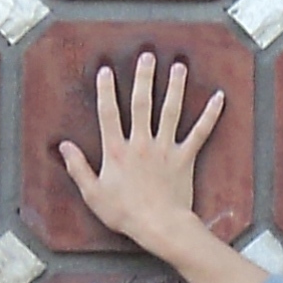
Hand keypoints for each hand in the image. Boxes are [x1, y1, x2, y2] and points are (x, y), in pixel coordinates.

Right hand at [56, 47, 228, 258]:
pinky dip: (210, 115)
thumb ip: (78, 167)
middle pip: (141, 104)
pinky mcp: (185, 158)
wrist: (159, 226)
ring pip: (170, 111)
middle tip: (147, 56)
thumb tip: (64, 146)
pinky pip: (199, 133)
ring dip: (175, 87)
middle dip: (143, 78)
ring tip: (178, 66)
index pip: (109, 114)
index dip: (106, 91)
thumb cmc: (124, 213)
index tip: (106, 71)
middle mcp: (141, 143)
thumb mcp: (92, 193)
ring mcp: (165, 149)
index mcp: (116, 151)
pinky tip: (218, 98)